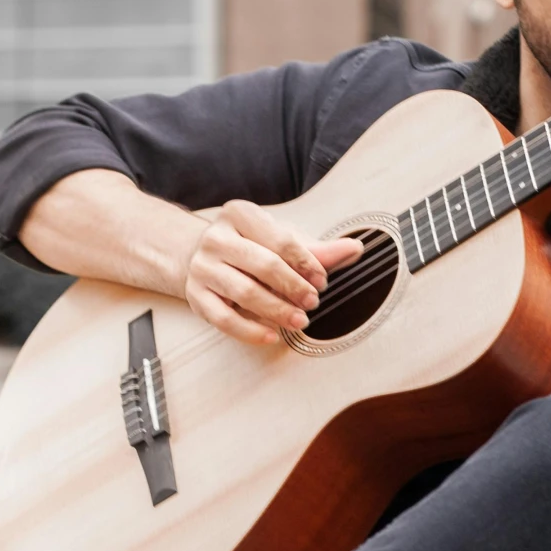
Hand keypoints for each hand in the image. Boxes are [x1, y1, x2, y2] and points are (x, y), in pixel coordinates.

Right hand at [183, 199, 362, 346]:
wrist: (199, 257)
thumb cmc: (250, 247)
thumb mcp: (281, 240)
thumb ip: (318, 249)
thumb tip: (355, 249)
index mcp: (239, 214)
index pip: (279, 239)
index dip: (306, 262)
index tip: (323, 281)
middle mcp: (216, 238)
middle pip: (262, 264)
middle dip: (293, 286)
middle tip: (314, 302)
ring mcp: (202, 268)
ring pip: (243, 292)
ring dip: (276, 310)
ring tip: (299, 320)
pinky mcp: (195, 296)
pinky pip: (224, 318)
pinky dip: (249, 331)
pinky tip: (272, 336)